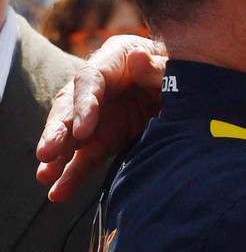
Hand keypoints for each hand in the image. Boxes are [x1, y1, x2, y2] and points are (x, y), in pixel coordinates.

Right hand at [36, 35, 166, 201]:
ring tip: (46, 178)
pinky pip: (87, 156)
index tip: (81, 131)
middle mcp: (99, 86)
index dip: (84, 105)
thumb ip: (159, 67)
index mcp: (114, 60)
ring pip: (73, 136)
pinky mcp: (106, 137)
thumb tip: (138, 59)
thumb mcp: (176, 66)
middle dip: (58, 132)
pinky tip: (60, 191)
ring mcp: (100, 114)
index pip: (90, 80)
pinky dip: (73, 174)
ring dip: (59, 157)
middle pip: (70, 107)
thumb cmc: (182, 70)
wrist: (194, 87)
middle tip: (47, 153)